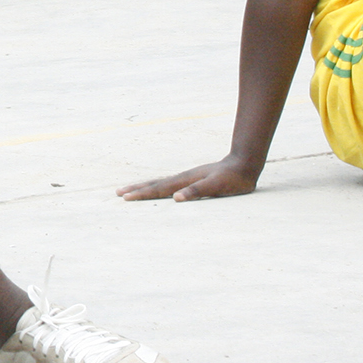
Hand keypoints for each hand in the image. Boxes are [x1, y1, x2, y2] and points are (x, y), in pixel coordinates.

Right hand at [119, 156, 260, 201]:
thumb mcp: (217, 187)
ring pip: (160, 183)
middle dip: (137, 189)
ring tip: (131, 189)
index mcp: (185, 181)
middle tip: (119, 192)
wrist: (243, 164)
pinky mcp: (192, 180)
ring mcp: (186, 178)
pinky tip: (157, 189)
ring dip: (144, 187)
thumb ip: (197, 191)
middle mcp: (182, 178)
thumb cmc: (232, 179)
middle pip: (155, 184)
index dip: (142, 194)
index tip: (126, 197)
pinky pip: (169, 184)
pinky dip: (157, 187)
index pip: (159, 189)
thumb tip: (176, 198)